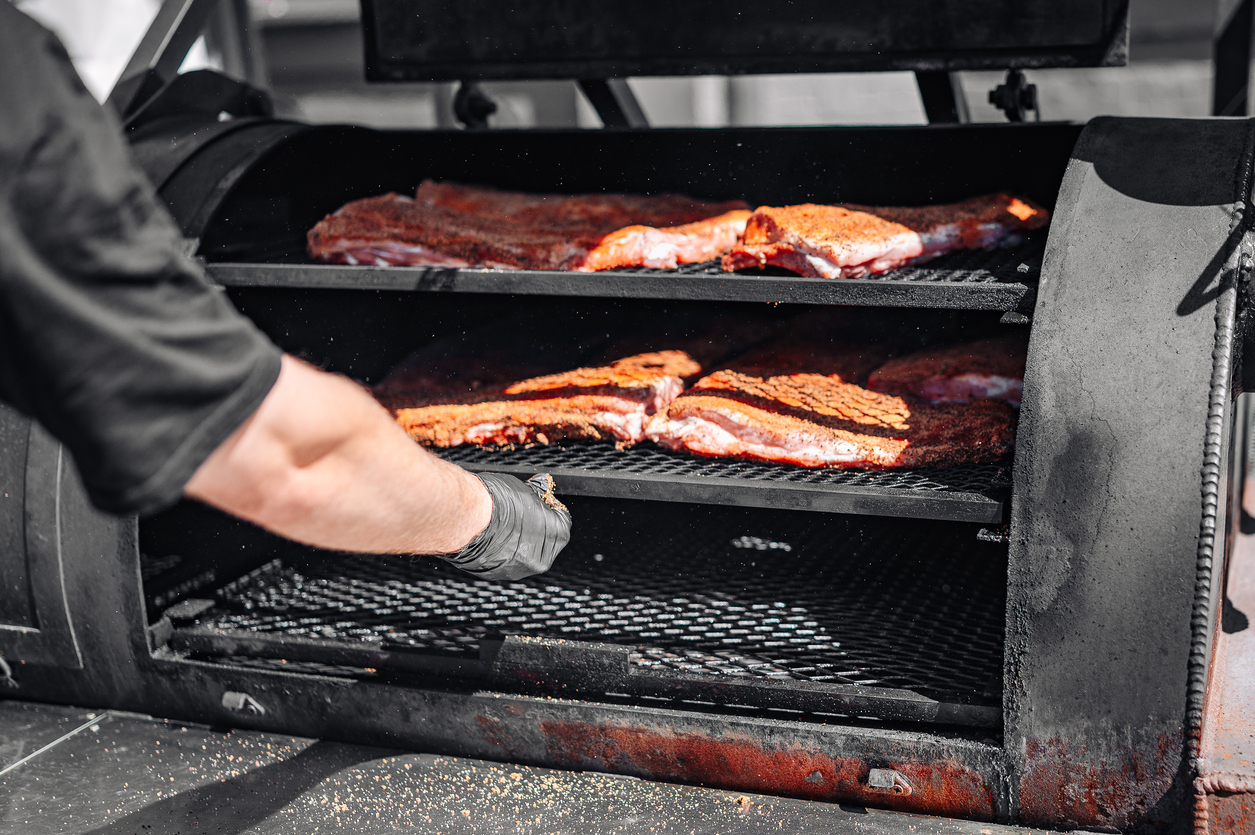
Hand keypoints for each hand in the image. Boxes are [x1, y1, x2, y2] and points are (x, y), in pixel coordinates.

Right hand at [442, 473, 571, 579]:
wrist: (466, 518)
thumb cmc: (496, 503)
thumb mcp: (524, 488)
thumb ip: (538, 492)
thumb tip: (542, 485)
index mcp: (557, 534)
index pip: (561, 519)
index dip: (548, 507)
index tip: (537, 502)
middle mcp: (541, 558)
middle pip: (545, 539)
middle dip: (535, 526)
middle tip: (519, 512)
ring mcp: (519, 570)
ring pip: (524, 553)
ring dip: (518, 540)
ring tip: (501, 524)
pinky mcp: (498, 575)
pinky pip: (505, 561)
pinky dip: (501, 550)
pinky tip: (491, 535)